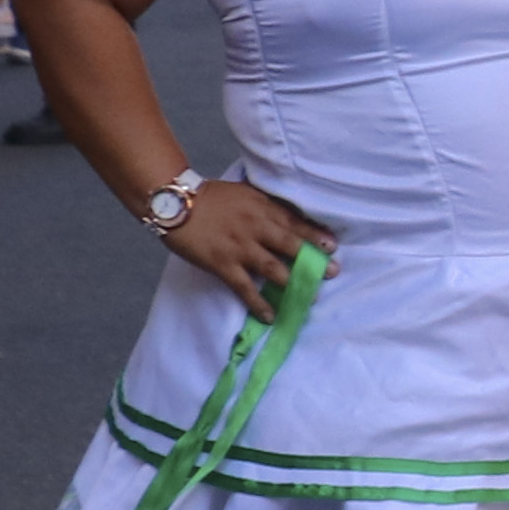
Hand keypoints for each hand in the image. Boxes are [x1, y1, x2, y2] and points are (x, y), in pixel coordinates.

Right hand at [161, 176, 332, 317]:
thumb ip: (266, 206)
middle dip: (313, 260)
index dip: (315, 235)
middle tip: (332, 273)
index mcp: (262, 208)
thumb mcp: (245, 193)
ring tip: (310, 297)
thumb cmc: (211, 197)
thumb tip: (289, 218)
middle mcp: (256, 227)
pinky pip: (245, 288)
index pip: (295, 222)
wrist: (175, 202)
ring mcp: (240, 247)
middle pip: (291, 245)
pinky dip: (259, 303)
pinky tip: (271, 316)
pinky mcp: (223, 264)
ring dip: (294, 283)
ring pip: (274, 268)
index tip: (333, 246)